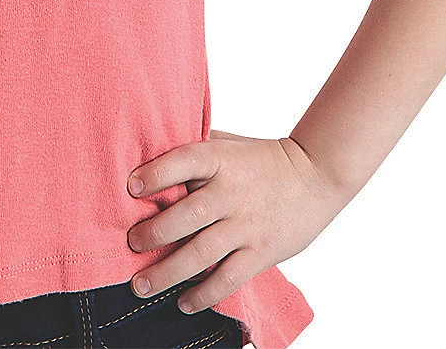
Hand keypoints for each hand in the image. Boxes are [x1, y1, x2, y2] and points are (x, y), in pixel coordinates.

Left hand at [124, 130, 346, 313]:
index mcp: (220, 159)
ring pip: (202, 253)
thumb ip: (197, 147)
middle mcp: (231, 192)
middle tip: (131, 244)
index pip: (183, 161)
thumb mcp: (229, 144)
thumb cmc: (262, 159)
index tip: (130, 188)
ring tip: (141, 285)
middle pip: (187, 215)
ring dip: (168, 271)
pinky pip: (228, 277)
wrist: (315, 177)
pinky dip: (204, 294)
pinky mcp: (260, 253)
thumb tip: (153, 147)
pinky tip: (183, 302)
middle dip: (154, 233)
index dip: (155, 174)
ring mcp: (246, 225)